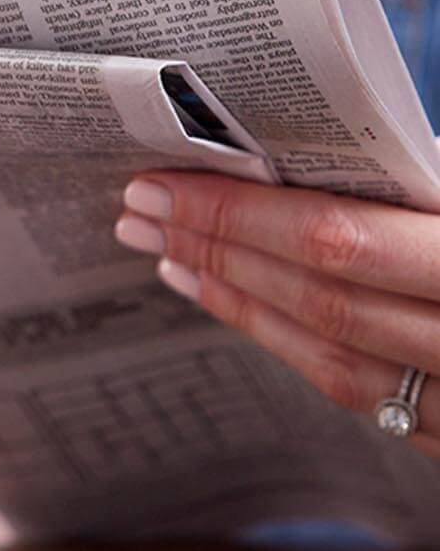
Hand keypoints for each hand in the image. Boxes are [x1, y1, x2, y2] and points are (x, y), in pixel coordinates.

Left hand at [114, 171, 439, 458]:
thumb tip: (289, 166)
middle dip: (218, 251)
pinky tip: (231, 302)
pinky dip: (282, 338)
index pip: (337, 241)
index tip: (164, 189)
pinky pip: (352, 385)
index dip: (240, 216)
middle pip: (315, 299)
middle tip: (143, 216)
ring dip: (235, 297)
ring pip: (326, 352)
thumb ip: (407, 193)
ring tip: (168, 253)